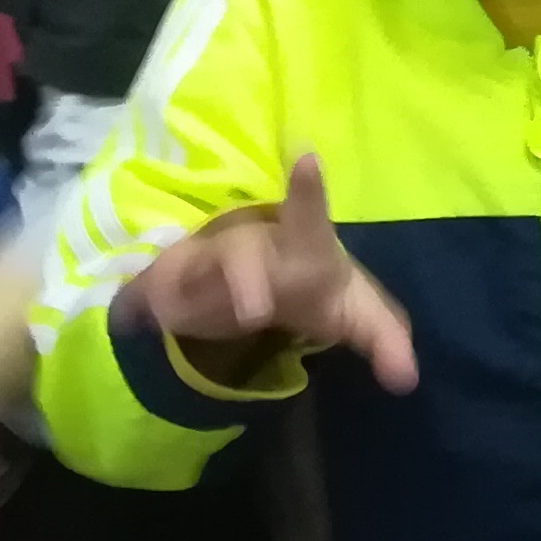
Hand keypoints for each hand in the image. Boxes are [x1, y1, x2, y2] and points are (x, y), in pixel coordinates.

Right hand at [128, 156, 418, 388]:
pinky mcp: (173, 283)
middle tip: (253, 310)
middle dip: (244, 280)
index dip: (308, 192)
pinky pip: (152, 291)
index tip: (307, 159)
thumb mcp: (354, 314)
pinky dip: (143, 303)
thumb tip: (407, 380)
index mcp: (303, 245)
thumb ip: (385, 341)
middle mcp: (252, 245)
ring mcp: (208, 262)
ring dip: (181, 291)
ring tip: (175, 318)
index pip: (309, 216)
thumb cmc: (315, 285)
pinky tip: (133, 317)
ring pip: (189, 269)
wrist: (264, 280)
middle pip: (242, 256)